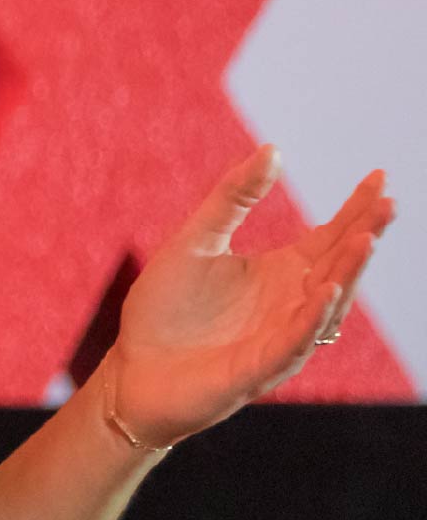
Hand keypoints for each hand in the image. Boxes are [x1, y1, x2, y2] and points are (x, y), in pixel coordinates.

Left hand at [108, 144, 395, 447]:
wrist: (131, 370)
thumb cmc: (164, 311)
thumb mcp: (193, 241)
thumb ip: (232, 199)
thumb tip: (272, 149)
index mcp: (277, 274)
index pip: (328, 237)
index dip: (356, 211)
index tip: (380, 177)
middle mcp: (289, 305)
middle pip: (337, 265)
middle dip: (363, 234)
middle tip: (388, 202)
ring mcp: (278, 338)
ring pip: (325, 304)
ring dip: (347, 272)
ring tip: (365, 239)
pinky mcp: (257, 368)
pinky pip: (293, 342)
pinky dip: (311, 317)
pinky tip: (325, 289)